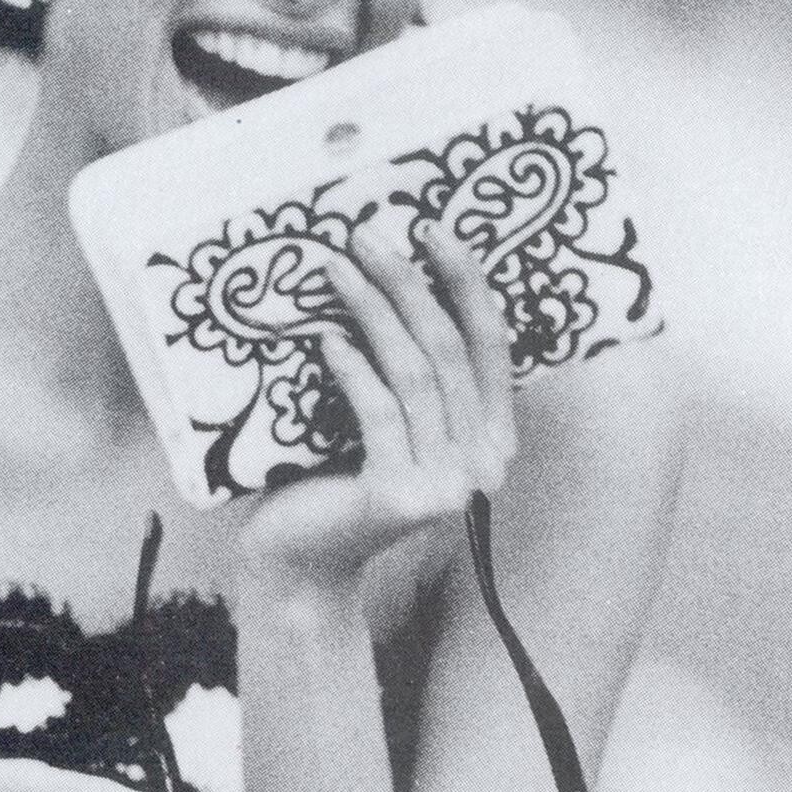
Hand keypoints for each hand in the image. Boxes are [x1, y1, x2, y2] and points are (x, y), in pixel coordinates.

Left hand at [230, 222, 516, 601]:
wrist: (299, 563)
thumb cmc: (334, 483)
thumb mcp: (390, 423)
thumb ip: (413, 376)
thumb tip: (396, 271)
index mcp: (492, 441)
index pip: (489, 345)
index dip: (465, 282)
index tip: (430, 227)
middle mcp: (484, 466)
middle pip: (448, 350)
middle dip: (407, 283)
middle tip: (366, 237)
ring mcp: (447, 486)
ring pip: (414, 374)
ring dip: (373, 312)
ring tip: (335, 271)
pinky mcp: (402, 498)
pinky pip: (379, 412)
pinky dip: (352, 370)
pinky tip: (327, 339)